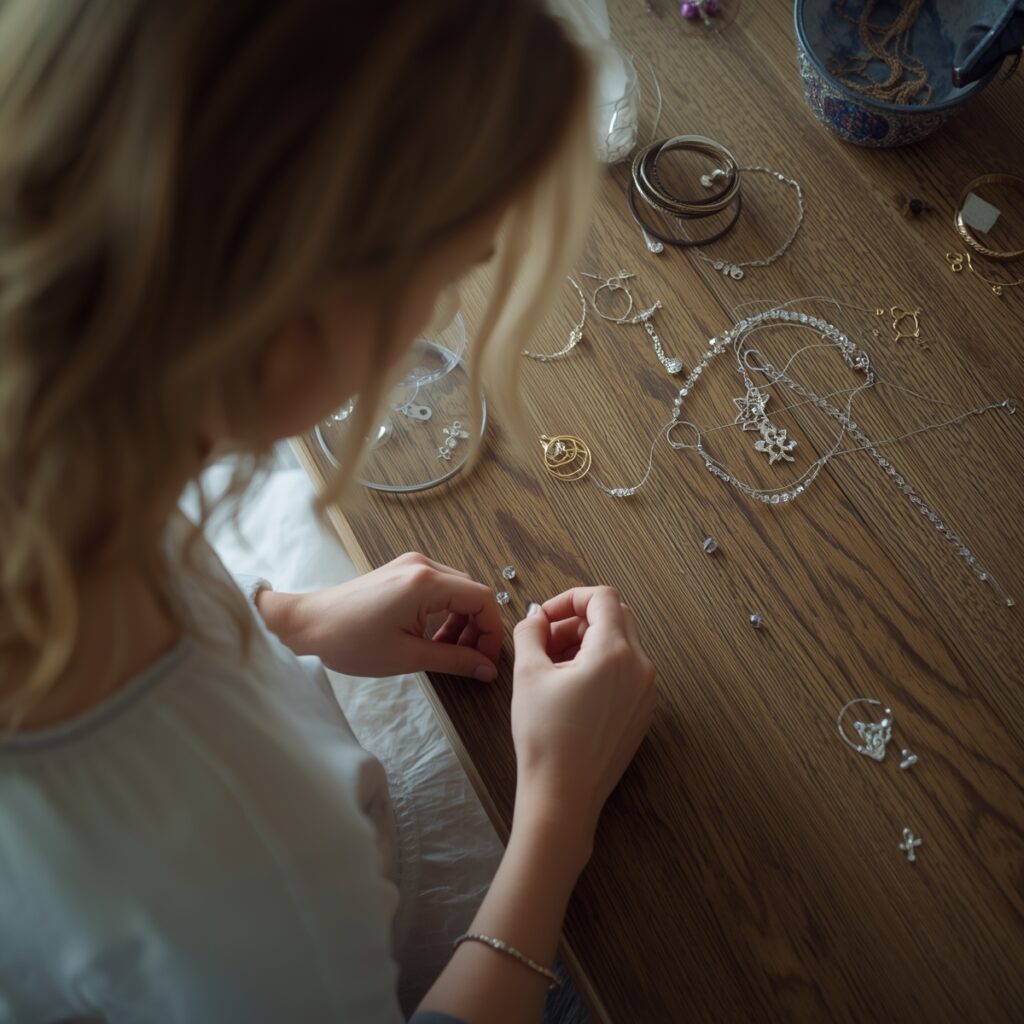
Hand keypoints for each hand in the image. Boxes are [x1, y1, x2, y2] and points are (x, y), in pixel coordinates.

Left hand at [258, 552, 502, 679]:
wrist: (308, 625)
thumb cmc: (349, 640)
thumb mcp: (408, 657)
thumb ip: (454, 661)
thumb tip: (485, 669)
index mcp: (426, 583)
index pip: (483, 599)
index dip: (491, 632)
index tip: (486, 659)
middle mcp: (422, 565)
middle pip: (473, 592)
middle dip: (477, 628)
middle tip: (469, 659)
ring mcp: (411, 565)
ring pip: (457, 590)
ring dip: (461, 621)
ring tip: (448, 650)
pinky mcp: (401, 571)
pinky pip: (439, 587)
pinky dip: (445, 611)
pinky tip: (432, 636)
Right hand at [510, 587, 656, 861]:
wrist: (562, 796)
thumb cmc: (545, 738)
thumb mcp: (527, 674)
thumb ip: (530, 632)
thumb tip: (536, 617)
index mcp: (615, 653)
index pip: (603, 598)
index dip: (570, 598)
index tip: (546, 616)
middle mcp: (640, 668)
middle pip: (615, 617)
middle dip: (577, 621)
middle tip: (546, 640)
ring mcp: (646, 692)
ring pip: (621, 645)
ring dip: (587, 644)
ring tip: (552, 667)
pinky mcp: (642, 712)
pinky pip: (626, 672)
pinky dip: (600, 667)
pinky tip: (570, 689)